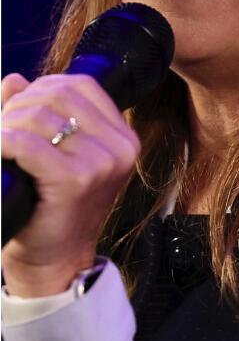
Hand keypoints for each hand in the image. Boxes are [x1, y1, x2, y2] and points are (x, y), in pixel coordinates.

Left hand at [0, 73, 139, 296]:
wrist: (55, 260)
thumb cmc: (52, 210)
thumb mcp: (54, 156)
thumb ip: (39, 114)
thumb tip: (14, 80)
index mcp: (123, 136)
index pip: (81, 84)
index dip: (41, 88)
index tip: (20, 111)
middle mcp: (121, 146)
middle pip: (58, 93)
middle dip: (18, 106)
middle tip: (4, 131)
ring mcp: (102, 163)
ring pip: (39, 116)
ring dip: (6, 126)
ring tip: (1, 146)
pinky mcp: (76, 180)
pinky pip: (28, 144)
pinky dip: (4, 143)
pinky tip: (0, 155)